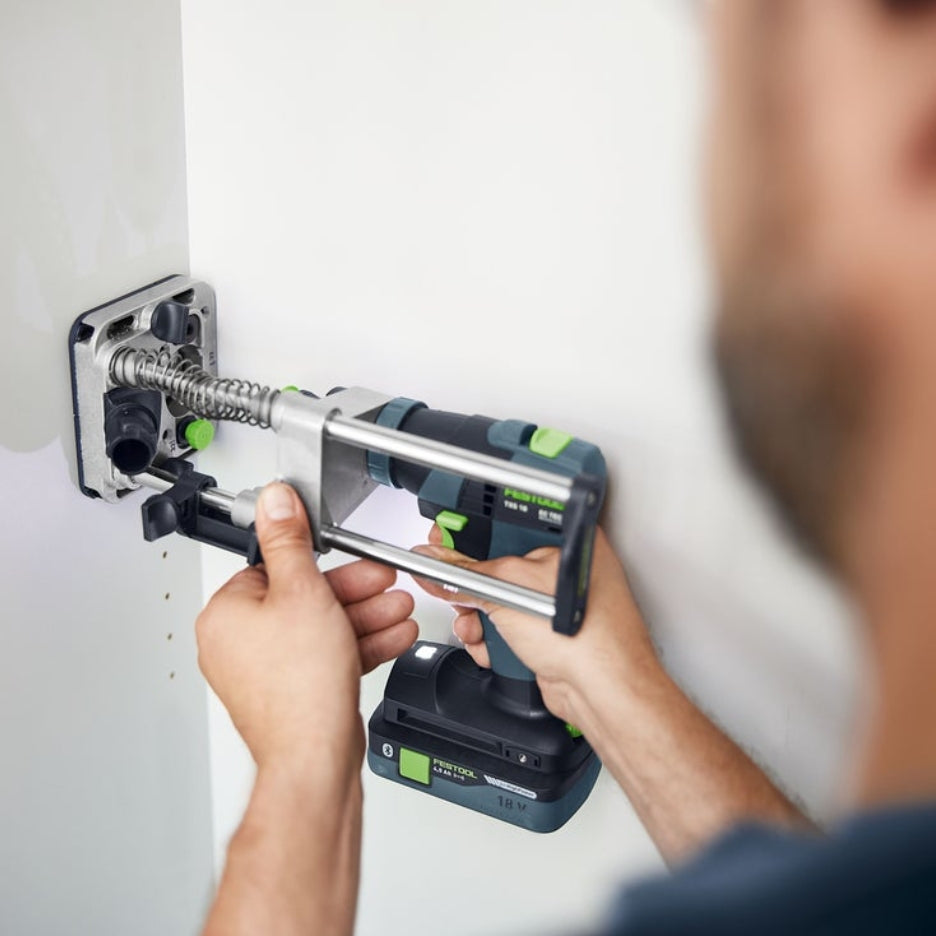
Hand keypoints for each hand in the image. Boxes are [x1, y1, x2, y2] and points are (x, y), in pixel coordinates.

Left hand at [196, 482, 417, 772]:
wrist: (315, 758)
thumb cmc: (298, 686)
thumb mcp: (303, 591)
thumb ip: (290, 541)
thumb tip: (274, 500)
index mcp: (227, 615)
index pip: (275, 569)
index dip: (323, 565)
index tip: (353, 561)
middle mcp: (239, 644)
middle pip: (304, 599)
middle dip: (355, 592)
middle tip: (385, 582)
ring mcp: (265, 672)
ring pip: (320, 629)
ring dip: (365, 616)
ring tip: (399, 609)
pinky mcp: (291, 693)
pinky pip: (326, 656)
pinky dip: (357, 645)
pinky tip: (391, 637)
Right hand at [414, 527, 659, 728]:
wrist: (603, 693)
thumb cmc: (588, 637)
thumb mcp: (510, 590)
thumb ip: (465, 573)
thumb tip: (436, 562)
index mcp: (567, 540)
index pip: (507, 524)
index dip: (472, 531)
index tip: (444, 538)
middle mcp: (565, 570)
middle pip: (497, 565)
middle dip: (471, 585)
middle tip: (456, 590)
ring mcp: (556, 606)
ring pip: (498, 602)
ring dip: (477, 618)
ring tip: (475, 626)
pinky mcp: (547, 635)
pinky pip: (506, 628)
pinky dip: (492, 639)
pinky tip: (490, 646)